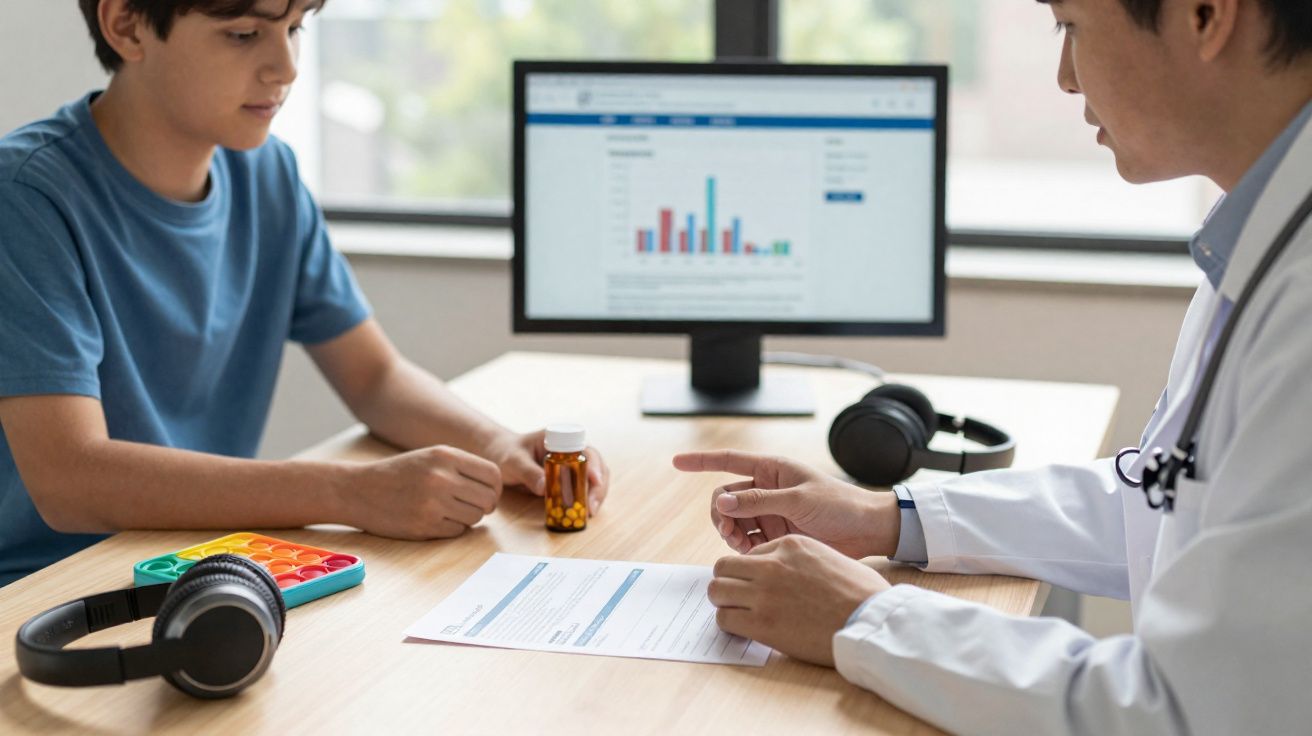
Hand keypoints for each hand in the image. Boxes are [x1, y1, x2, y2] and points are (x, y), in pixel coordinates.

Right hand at [347, 445, 500, 538]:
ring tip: (449, 511)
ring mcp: (433, 503)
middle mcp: (442, 478)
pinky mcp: (424, 526)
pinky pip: (457, 531)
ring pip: (475, 517)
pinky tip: (435, 520)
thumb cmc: (398, 473)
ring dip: (468, 518)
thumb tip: (495, 488)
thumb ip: (462, 467)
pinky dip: (452, 528)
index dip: (495, 488)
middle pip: (489, 499)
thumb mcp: (430, 457)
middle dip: (485, 506)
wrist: (357, 490)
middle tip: (471, 506)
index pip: (493, 474)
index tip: (487, 494)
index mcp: (445, 456)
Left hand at [486, 429, 610, 514]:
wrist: (500, 455)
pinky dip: (585, 500)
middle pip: (596, 465)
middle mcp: (571, 449)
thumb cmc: (505, 453)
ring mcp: (571, 464)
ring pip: (594, 478)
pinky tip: (584, 513)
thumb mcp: (513, 461)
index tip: (595, 480)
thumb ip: (528, 472)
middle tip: (592, 507)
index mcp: (560, 439)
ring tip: (590, 513)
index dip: (594, 465)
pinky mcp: (568, 478)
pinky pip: (583, 488)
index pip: (585, 450)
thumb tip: (544, 488)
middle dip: (598, 486)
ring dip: (595, 495)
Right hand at [673, 450, 898, 557]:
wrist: (866, 531)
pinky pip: (746, 538)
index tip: (676, 463)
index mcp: (772, 469)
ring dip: (729, 532)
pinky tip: (750, 553)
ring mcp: (769, 512)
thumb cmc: (839, 505)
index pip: (728, 461)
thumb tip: (722, 501)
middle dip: (719, 513)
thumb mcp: (798, 500)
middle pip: (725, 497)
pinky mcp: (774, 534)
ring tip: (739, 544)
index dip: (701, 462)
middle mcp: (766, 488)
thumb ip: (759, 501)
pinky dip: (743, 546)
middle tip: (728, 532)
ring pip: (732, 520)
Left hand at [709, 535, 890, 665]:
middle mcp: (772, 565)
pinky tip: (745, 630)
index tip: (757, 586)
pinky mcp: (762, 623)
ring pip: (717, 590)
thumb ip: (801, 559)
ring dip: (725, 602)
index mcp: (790, 544)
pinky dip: (730, 625)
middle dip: (728, 582)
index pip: (750, 553)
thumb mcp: (829, 557)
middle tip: (738, 598)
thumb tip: (785, 571)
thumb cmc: (861, 592)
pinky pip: (725, 619)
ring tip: (739, 614)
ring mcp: (764, 593)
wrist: (871, 620)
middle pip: (723, 567)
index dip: (751, 571)